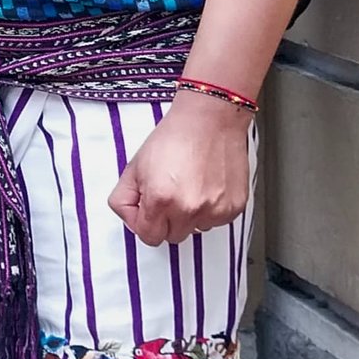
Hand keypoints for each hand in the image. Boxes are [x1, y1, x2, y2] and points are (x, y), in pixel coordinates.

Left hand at [109, 91, 251, 245]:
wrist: (209, 121)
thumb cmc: (175, 137)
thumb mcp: (134, 166)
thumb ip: (124, 198)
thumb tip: (130, 216)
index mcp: (161, 199)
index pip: (148, 237)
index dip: (143, 223)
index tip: (145, 211)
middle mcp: (189, 209)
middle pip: (171, 237)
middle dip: (165, 221)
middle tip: (167, 195)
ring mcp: (214, 210)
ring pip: (194, 229)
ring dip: (188, 215)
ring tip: (188, 186)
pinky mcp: (233, 208)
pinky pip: (215, 221)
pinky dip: (208, 209)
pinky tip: (205, 186)